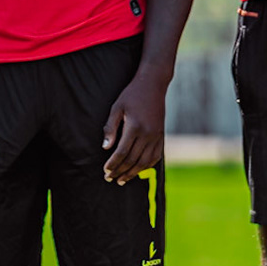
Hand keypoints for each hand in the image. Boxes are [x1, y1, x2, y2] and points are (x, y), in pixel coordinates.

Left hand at [103, 69, 166, 183]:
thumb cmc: (131, 95)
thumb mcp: (116, 108)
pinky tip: (138, 171)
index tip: (105, 171)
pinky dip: (147, 166)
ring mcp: (156, 136)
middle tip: (110, 178)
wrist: (153, 85)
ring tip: (122, 179)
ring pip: (145, 161)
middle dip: (120, 171)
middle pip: (132, 159)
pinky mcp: (161, 136)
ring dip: (133, 173)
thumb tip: (105, 148)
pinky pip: (155, 156)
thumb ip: (110, 128)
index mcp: (135, 127)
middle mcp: (147, 134)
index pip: (121, 152)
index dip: (113, 164)